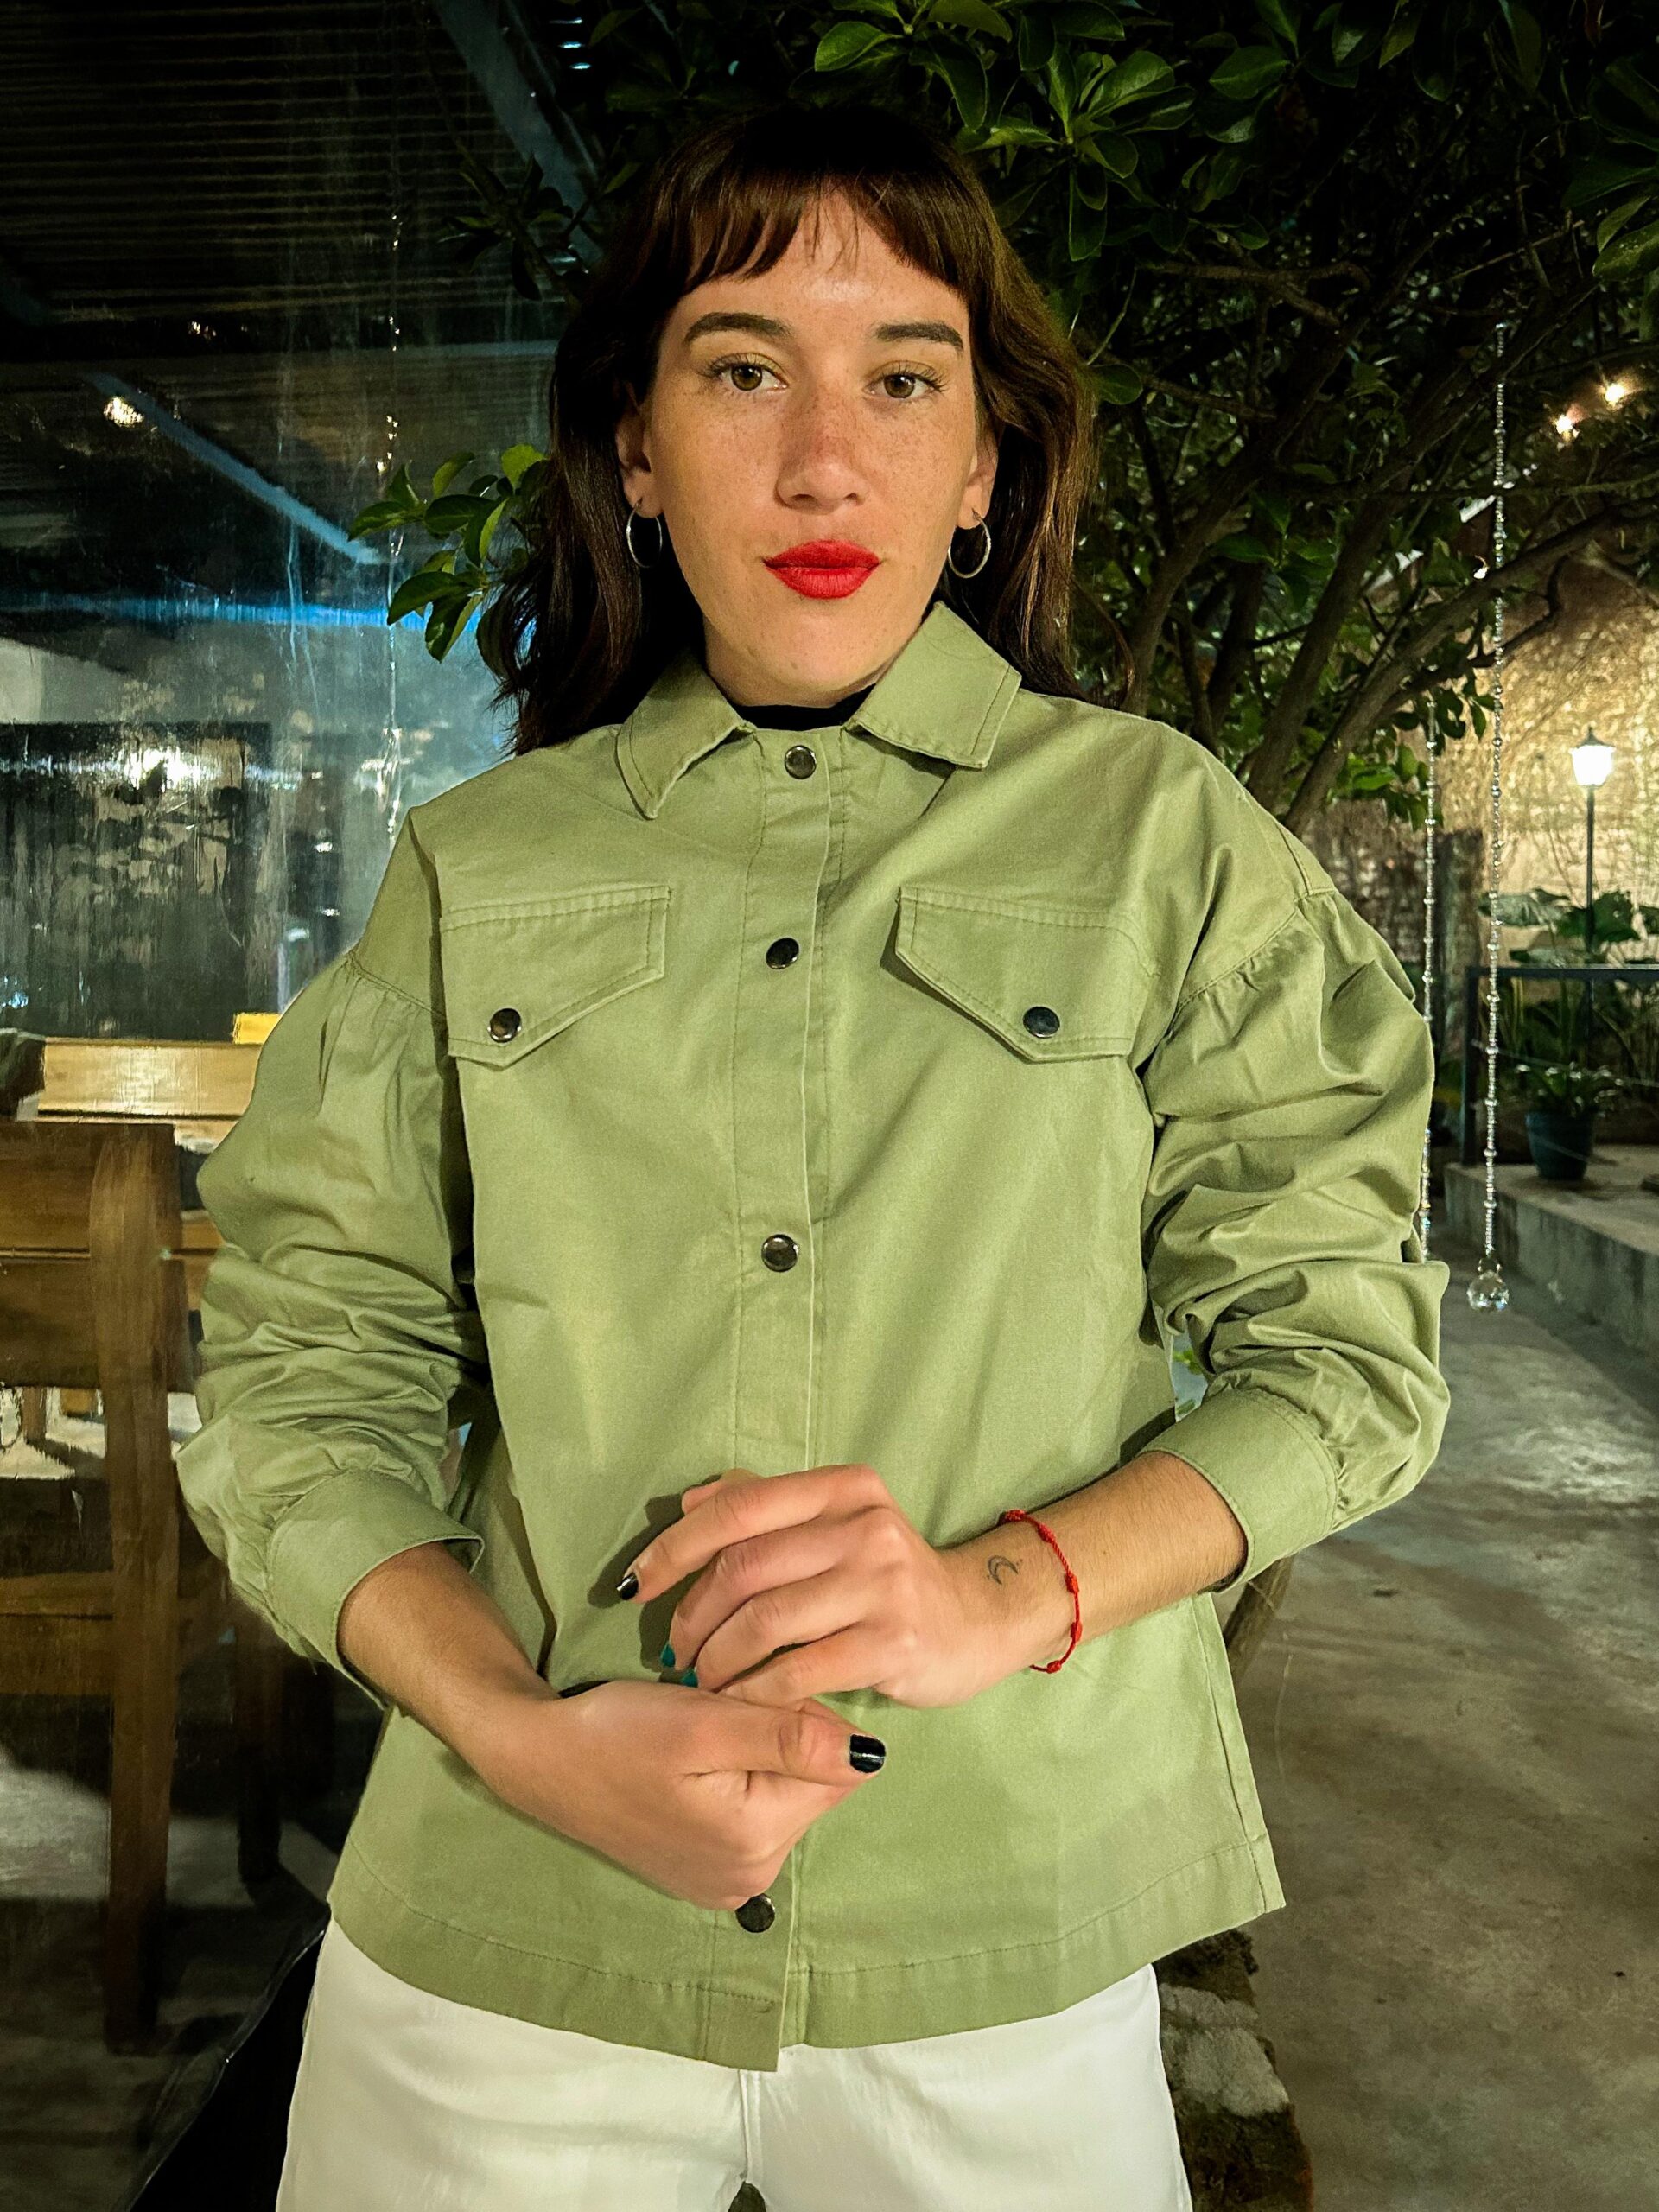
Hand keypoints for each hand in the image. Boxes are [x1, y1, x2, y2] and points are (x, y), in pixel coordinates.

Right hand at [472, 1679, 883, 1911]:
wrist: (538, 1759)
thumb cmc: (615, 1732)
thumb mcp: (703, 1722)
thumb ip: (787, 1736)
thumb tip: (872, 1755)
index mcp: (756, 1841)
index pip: (834, 1764)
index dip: (798, 1713)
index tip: (741, 1697)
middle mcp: (751, 1877)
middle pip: (811, 1783)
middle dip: (778, 1737)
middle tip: (713, 1713)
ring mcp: (727, 1882)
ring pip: (783, 1794)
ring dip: (755, 1755)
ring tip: (697, 1738)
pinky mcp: (706, 1872)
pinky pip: (753, 1815)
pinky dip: (733, 1781)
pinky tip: (691, 1766)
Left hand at [621, 1464, 1027, 1709]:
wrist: (978, 1621)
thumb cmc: (887, 1576)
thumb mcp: (837, 1524)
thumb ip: (767, 1506)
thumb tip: (689, 1502)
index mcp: (842, 1489)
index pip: (738, 1507)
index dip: (675, 1546)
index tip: (636, 1585)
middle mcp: (865, 1527)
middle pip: (744, 1566)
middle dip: (691, 1612)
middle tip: (671, 1648)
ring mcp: (883, 1584)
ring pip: (765, 1620)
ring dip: (716, 1657)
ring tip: (698, 1678)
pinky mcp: (894, 1643)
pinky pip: (798, 1670)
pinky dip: (754, 1690)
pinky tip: (737, 1703)